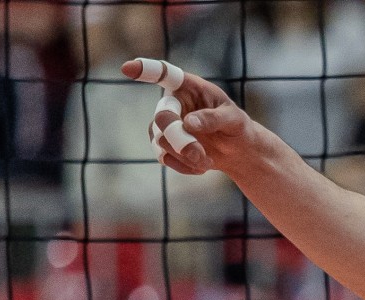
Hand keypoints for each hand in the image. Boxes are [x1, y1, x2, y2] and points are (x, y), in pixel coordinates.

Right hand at [121, 58, 258, 175]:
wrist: (236, 150)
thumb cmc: (236, 126)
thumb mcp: (234, 119)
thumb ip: (213, 118)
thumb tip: (188, 123)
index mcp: (189, 87)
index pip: (165, 74)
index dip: (146, 70)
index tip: (128, 68)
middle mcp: (173, 102)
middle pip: (162, 117)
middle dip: (179, 139)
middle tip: (199, 155)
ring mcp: (165, 123)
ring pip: (161, 141)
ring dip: (185, 155)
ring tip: (208, 162)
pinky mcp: (164, 144)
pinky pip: (164, 157)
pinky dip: (183, 166)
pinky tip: (202, 166)